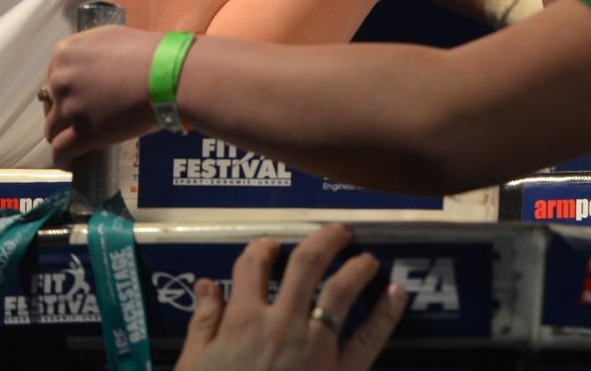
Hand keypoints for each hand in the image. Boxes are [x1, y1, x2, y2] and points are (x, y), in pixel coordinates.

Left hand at [43, 25, 163, 165]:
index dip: (68, 91)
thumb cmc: (151, 54)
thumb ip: (91, 55)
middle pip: (51, 103)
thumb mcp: (112, 40)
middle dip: (64, 112)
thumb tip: (91, 73)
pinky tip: (69, 162)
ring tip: (78, 142)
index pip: (53, 78)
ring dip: (64, 135)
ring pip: (53, 129)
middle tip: (85, 117)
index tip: (82, 97)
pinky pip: (60, 151)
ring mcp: (69, 107)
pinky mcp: (81, 133)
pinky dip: (63, 159)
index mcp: (65, 53)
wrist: (170, 74)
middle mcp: (60, 78)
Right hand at [177, 224, 405, 370]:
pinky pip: (371, 336)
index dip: (263, 248)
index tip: (273, 246)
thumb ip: (203, 323)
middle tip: (338, 232)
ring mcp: (315, 346)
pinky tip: (397, 292)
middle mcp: (282, 323)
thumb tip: (207, 283)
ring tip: (367, 258)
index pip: (254, 266)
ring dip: (357, 267)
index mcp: (242, 320)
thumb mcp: (193, 365)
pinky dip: (387, 312)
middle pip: (306, 264)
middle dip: (324, 240)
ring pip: (341, 290)